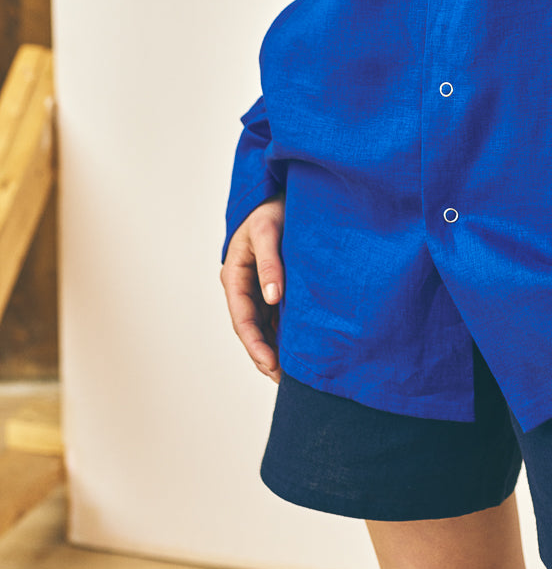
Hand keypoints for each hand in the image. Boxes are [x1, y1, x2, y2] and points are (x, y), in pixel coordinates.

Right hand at [220, 195, 285, 382]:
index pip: (242, 320)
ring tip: (295, 371)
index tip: (271, 366)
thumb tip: (273, 297)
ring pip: (265, 324)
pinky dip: (286, 330)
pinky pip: (278, 313)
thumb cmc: (271, 207)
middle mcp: (244, 284)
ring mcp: (259, 285)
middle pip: (252, 328)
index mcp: (234, 275)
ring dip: (276, 346)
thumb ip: (269, 263)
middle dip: (266, 354)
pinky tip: (301, 345)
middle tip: (285, 379)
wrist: (283, 188)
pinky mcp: (275, 282)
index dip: (256, 346)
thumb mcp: (267, 231)